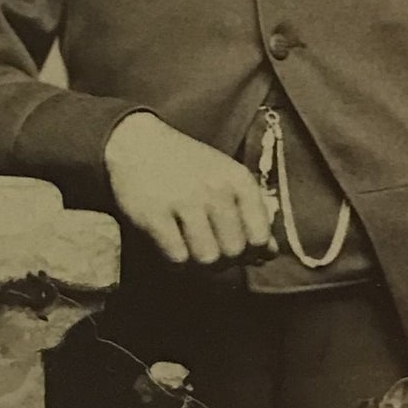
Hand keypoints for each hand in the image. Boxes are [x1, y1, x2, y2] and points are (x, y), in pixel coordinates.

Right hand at [105, 112, 277, 267]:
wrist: (137, 143)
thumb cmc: (188, 166)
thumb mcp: (226, 179)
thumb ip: (251, 214)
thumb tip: (270, 254)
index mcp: (238, 180)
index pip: (260, 238)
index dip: (250, 253)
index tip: (235, 248)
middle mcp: (215, 189)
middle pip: (233, 253)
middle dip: (223, 261)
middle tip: (208, 250)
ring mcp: (184, 201)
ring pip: (207, 259)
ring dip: (199, 264)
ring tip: (190, 249)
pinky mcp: (154, 215)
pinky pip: (177, 258)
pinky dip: (176, 262)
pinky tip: (172, 245)